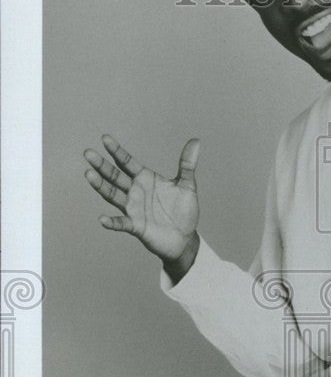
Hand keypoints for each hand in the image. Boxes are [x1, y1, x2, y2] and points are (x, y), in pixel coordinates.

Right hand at [84, 135, 200, 271]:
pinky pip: (122, 223)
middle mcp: (135, 192)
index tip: (105, 138)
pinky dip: (112, 222)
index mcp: (145, 179)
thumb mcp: (187, 185)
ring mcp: (133, 209)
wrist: (185, 238)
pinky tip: (102, 219)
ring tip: (88, 174)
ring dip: (101, 186)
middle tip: (88, 153)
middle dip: (101, 165)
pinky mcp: (137, 226)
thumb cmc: (183, 211)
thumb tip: (196, 140)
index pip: (127, 162)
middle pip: (114, 176)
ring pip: (113, 195)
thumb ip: (187, 164)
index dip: (117, 151)